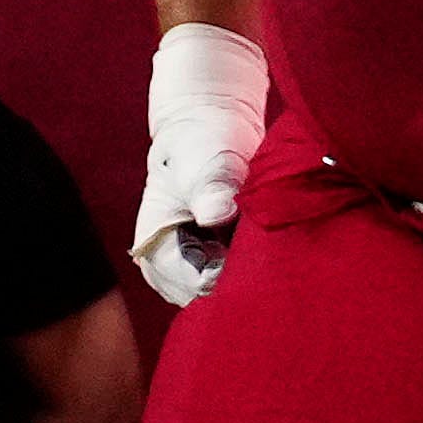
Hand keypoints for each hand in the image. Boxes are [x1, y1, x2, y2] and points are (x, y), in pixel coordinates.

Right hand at [132, 21, 264, 308]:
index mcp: (154, 245)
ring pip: (220, 293)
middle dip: (236, 281)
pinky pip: (233, 281)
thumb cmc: (201, 141)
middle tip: (267, 253)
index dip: (224, 278)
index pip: (190, 284)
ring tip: (265, 246)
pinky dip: (251, 271)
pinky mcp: (212, 260)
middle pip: (205, 296)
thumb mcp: (206, 162)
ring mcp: (190, 265)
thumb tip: (216, 214)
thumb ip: (211, 189)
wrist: (211, 125)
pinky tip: (268, 250)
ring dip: (245, 277)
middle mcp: (166, 264)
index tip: (253, 256)